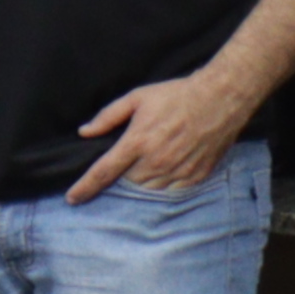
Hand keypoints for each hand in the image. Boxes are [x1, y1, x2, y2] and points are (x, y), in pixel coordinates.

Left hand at [67, 64, 253, 203]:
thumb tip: (84, 132)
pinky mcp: (196, 175)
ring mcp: (178, 170)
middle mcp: (156, 160)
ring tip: (134, 180)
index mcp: (138, 141)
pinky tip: (158, 180)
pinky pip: (171, 192)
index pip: (104, 172)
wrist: (221, 97)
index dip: (85, 188)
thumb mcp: (137, 98)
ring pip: (147, 192)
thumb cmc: (177, 95)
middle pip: (125, 185)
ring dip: (137, 189)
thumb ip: (108, 116)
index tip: (73, 198)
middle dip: (115, 185)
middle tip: (113, 179)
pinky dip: (160, 190)